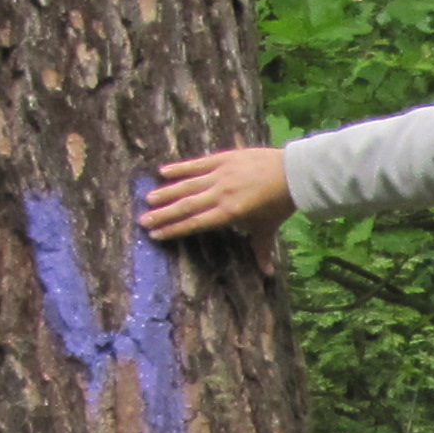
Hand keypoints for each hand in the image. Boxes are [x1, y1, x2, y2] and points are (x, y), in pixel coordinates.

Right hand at [144, 146, 292, 240]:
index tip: (156, 234)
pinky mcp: (223, 158)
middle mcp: (219, 194)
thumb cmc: (279, 204)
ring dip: (167, 192)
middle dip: (163, 214)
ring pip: (187, 185)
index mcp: (228, 213)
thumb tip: (268, 274)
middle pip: (186, 206)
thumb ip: (262, 250)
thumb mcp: (268, 228)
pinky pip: (197, 164)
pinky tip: (162, 171)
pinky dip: (180, 168)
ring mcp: (220, 175)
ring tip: (148, 199)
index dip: (174, 229)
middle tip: (142, 220)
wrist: (291, 173)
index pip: (195, 223)